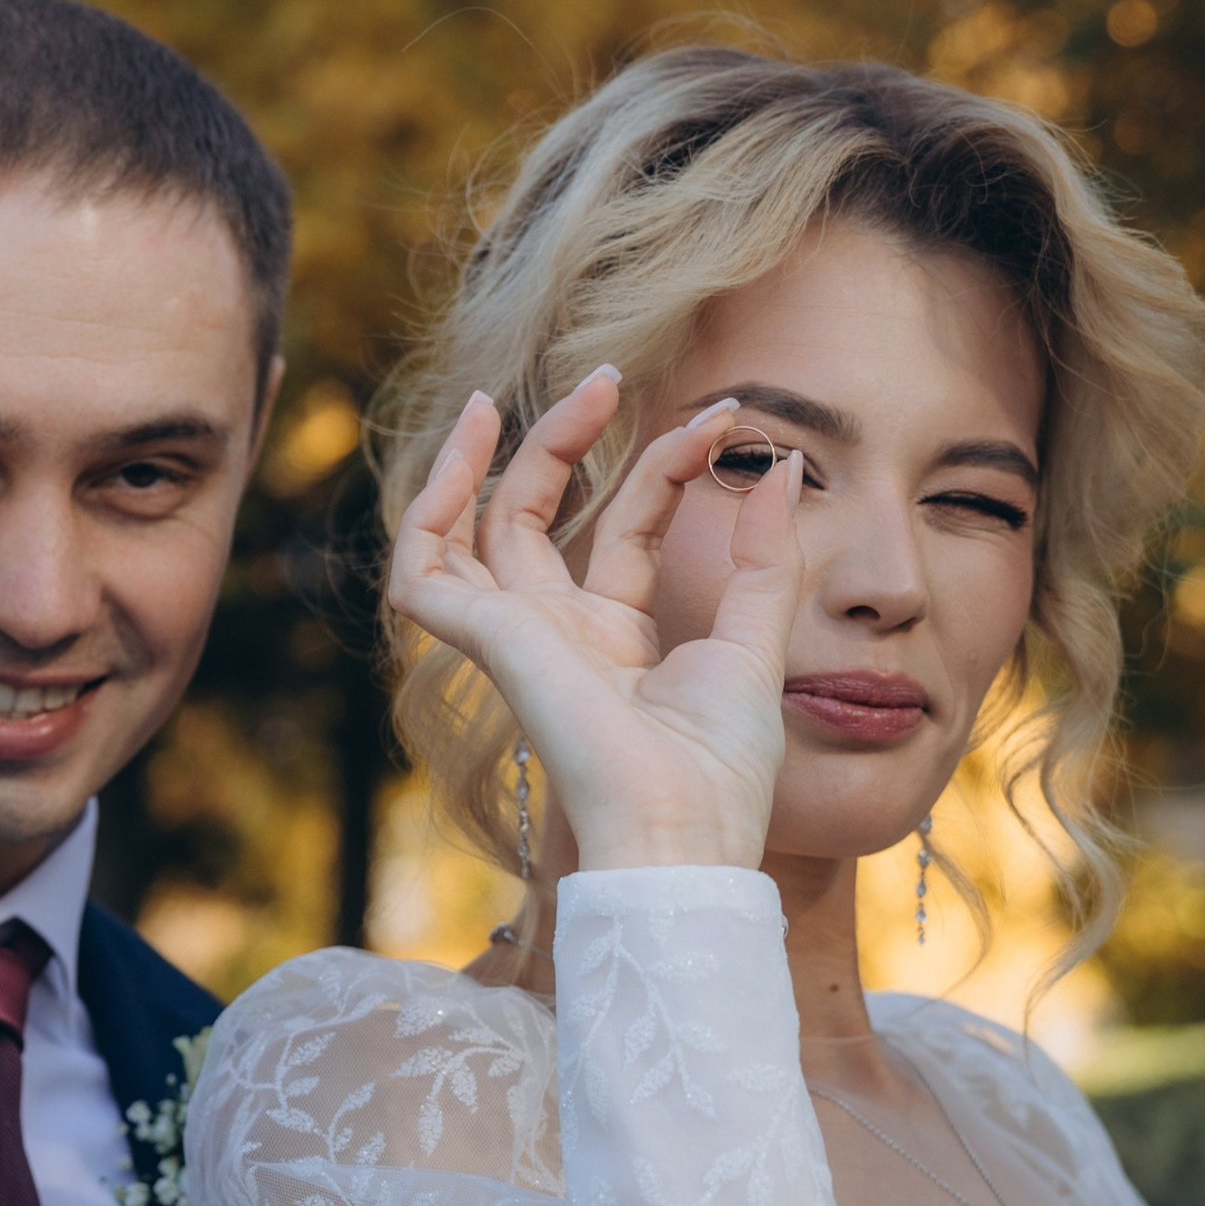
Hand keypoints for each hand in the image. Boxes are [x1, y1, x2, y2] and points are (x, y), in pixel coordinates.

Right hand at [388, 372, 802, 875]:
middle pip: (535, 517)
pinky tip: (466, 450)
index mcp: (616, 641)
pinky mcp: (486, 644)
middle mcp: (557, 636)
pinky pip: (420, 571)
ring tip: (504, 397)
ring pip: (465, 533)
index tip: (722, 421)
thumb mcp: (756, 640)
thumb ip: (766, 554)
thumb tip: (784, 464)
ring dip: (477, 460)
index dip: (663, 464)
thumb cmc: (718, 768)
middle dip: (566, 440)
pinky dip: (427, 507)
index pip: (623, 526)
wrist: (682, 831)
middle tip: (608, 374)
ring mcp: (516, 639)